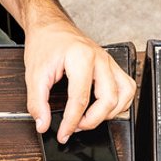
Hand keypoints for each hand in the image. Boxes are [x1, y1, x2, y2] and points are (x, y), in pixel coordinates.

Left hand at [24, 18, 135, 142]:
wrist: (50, 26)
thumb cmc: (45, 43)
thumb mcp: (34, 74)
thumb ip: (38, 102)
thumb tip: (43, 123)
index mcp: (81, 58)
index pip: (80, 100)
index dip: (71, 123)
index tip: (63, 134)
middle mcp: (100, 59)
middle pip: (108, 100)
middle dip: (92, 121)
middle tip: (75, 127)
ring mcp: (109, 61)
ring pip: (124, 95)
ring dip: (109, 113)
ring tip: (90, 118)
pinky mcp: (112, 65)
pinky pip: (127, 87)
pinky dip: (119, 102)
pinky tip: (104, 107)